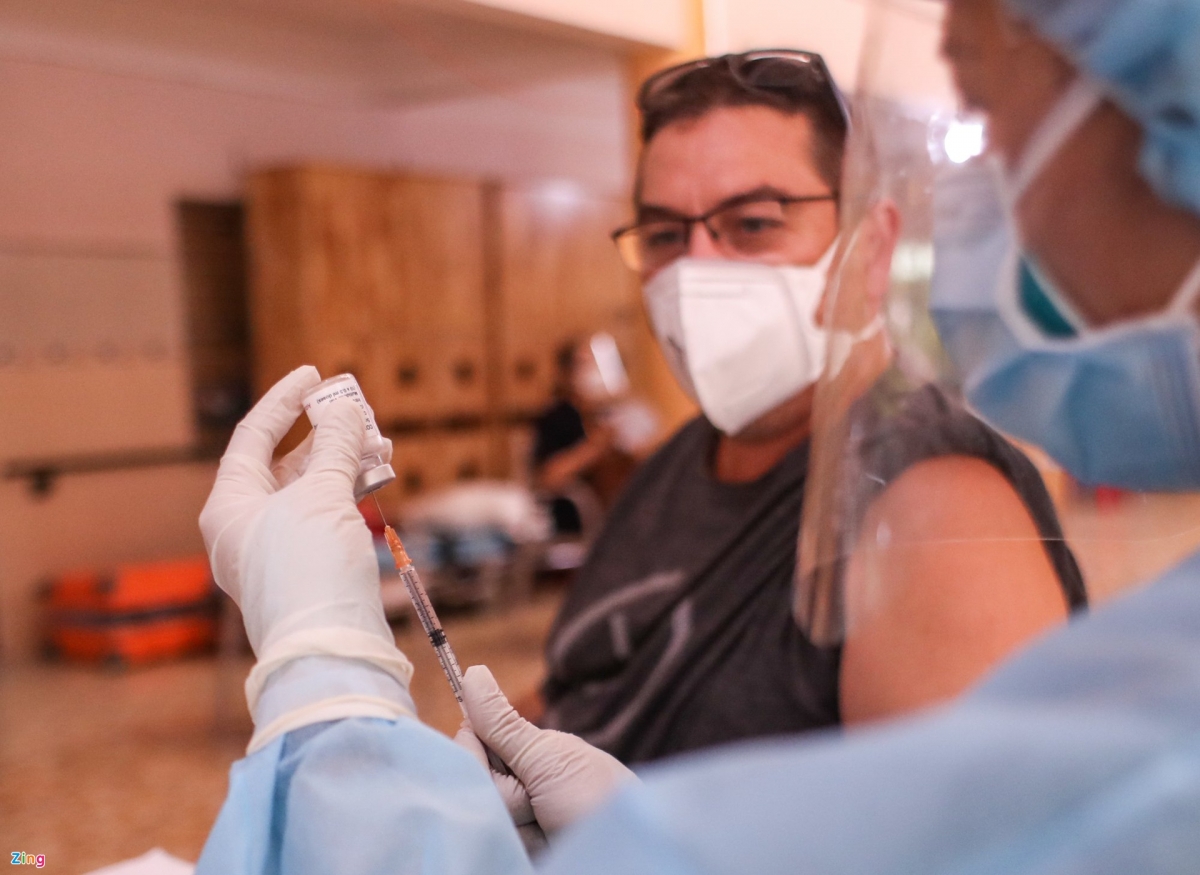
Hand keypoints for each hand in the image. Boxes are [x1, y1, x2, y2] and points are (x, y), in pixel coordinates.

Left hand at [199, 366, 410, 713]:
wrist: (328, 647)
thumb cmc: (308, 568)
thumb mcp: (320, 495)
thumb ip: (334, 446)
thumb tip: (344, 411)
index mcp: (229, 504)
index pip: (252, 437)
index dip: (283, 401)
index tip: (314, 374)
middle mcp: (247, 524)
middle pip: (286, 462)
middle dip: (326, 434)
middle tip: (360, 411)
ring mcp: (279, 547)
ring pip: (313, 489)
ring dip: (347, 461)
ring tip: (383, 444)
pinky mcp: (310, 566)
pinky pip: (327, 514)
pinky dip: (351, 491)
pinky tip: (380, 474)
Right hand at [453, 666, 635, 836]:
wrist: (624, 852)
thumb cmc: (597, 799)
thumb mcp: (546, 758)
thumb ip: (502, 725)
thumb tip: (473, 672)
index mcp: (524, 756)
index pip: (468, 743)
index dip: (476, 752)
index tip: (507, 760)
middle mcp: (515, 787)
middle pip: (471, 781)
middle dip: (502, 792)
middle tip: (538, 800)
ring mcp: (517, 823)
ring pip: (482, 817)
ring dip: (515, 825)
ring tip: (550, 829)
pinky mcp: (516, 850)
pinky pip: (494, 846)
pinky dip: (518, 846)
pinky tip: (544, 847)